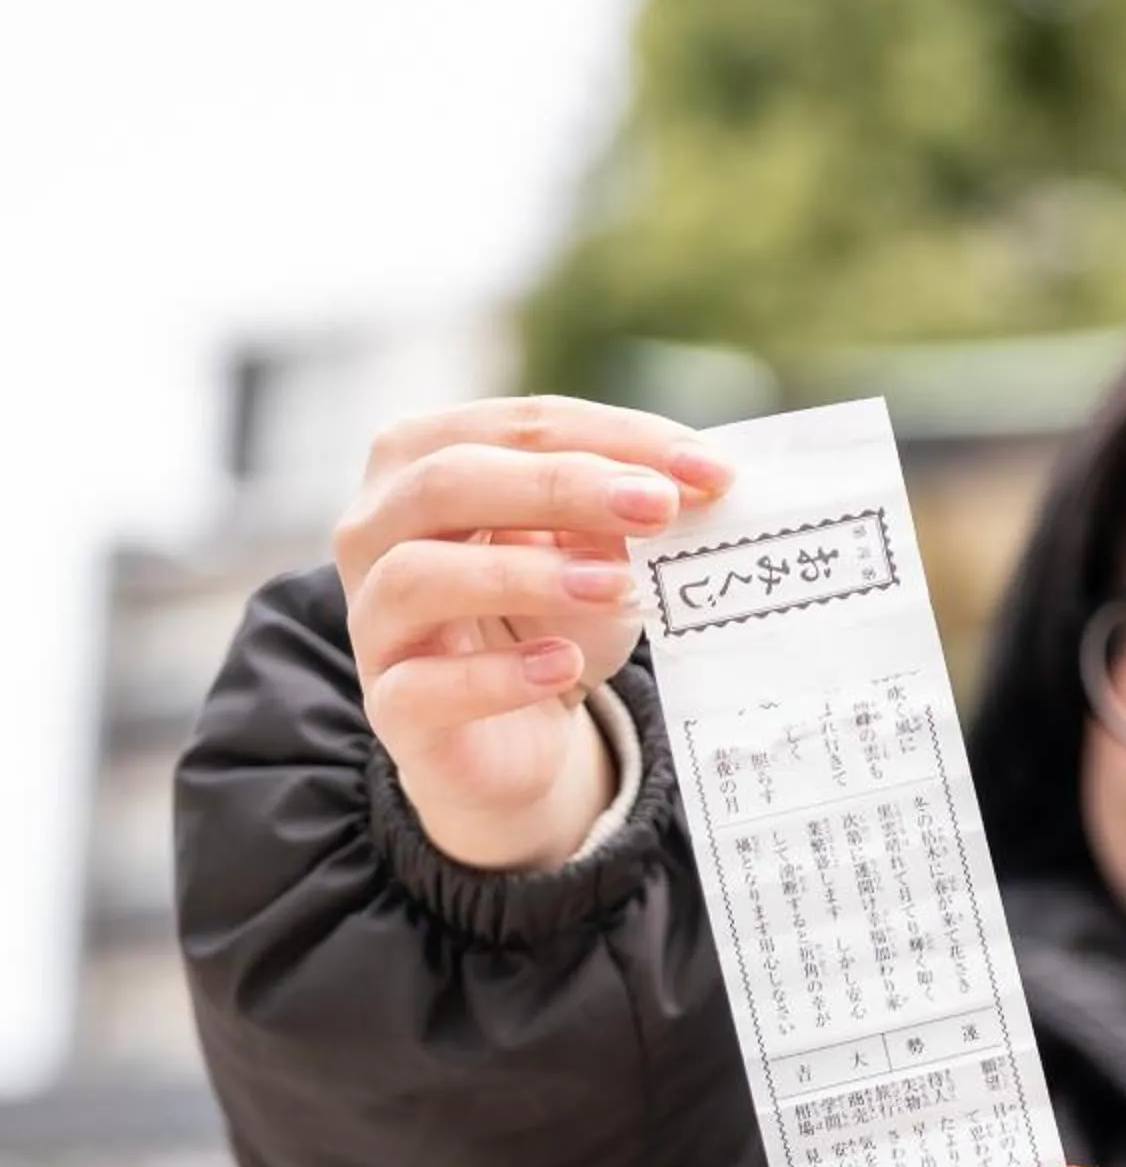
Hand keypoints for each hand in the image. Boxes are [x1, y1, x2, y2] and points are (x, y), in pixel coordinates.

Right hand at [333, 397, 731, 869]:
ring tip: (616, 586)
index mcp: (426, 462)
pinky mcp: (392, 705)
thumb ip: (623, 517)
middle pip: (448, 480)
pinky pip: (424, 685)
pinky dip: (498, 676)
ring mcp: (375, 618)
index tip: (709, 468)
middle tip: (658, 507)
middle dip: (561, 486)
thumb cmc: (553, 622)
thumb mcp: (598, 557)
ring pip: (419, 573)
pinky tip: (561, 667)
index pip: (518, 427)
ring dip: (523, 573)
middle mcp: (378, 529)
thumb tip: (683, 486)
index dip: (615, 439)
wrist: (520, 738)